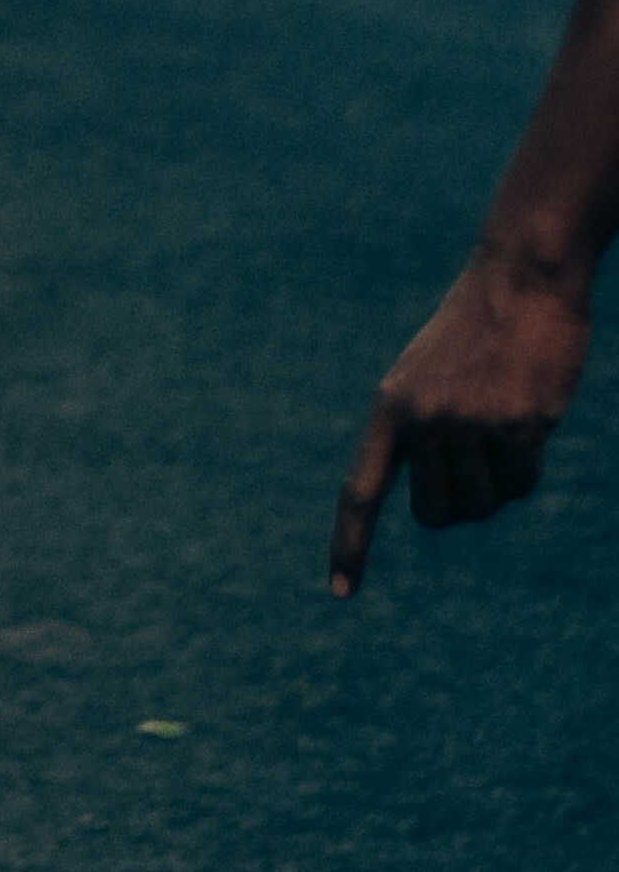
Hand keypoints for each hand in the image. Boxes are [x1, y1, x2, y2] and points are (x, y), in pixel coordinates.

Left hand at [329, 247, 592, 593]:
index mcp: (390, 407)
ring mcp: (470, 424)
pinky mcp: (519, 425)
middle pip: (435, 516)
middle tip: (475, 465)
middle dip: (457, 507)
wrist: (522, 278)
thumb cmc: (475, 330)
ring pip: (483, 506)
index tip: (339, 593)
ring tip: (503, 426)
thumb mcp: (426, 376)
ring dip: (499, 484)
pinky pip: (522, 486)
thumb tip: (440, 512)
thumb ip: (420, 433)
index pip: (359, 491)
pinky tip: (531, 421)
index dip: (350, 544)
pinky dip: (528, 469)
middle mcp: (423, 420)